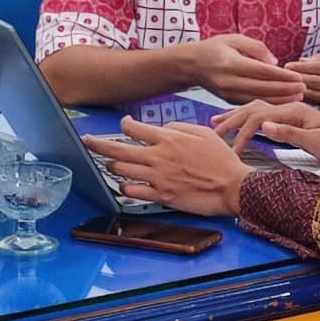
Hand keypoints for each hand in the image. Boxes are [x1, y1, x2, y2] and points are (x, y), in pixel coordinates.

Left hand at [82, 116, 252, 215]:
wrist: (232, 186)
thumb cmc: (222, 160)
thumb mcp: (204, 133)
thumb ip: (180, 127)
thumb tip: (163, 128)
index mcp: (168, 139)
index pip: (134, 128)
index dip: (124, 124)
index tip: (123, 124)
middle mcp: (158, 157)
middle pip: (117, 149)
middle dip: (97, 144)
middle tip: (86, 141)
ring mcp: (157, 178)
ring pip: (121, 170)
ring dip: (113, 167)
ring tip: (111, 165)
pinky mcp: (160, 196)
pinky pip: (132, 192)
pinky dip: (124, 187)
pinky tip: (125, 184)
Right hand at [185, 34, 305, 103]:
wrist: (190, 65)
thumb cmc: (215, 48)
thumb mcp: (234, 38)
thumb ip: (256, 47)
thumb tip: (275, 62)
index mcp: (231, 62)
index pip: (262, 71)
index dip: (282, 76)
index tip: (299, 77)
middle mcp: (229, 80)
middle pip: (262, 88)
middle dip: (285, 90)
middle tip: (304, 89)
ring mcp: (227, 93)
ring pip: (258, 99)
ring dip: (279, 100)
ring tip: (298, 97)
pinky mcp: (227, 101)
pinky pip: (250, 104)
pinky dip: (267, 103)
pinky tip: (282, 102)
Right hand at [211, 101, 319, 166]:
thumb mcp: (316, 142)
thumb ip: (289, 133)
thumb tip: (263, 125)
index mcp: (293, 111)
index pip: (259, 117)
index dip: (241, 132)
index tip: (229, 149)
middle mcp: (290, 108)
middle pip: (254, 109)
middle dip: (232, 119)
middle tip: (212, 130)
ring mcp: (291, 113)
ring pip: (258, 110)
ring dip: (238, 117)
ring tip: (219, 123)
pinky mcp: (293, 119)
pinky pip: (266, 115)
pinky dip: (250, 118)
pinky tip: (243, 124)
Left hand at [284, 52, 319, 105]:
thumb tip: (300, 62)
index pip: (319, 68)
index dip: (301, 67)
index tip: (287, 65)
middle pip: (316, 83)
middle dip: (298, 79)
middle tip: (282, 77)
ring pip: (317, 95)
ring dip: (300, 91)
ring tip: (286, 87)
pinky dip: (308, 99)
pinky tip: (297, 96)